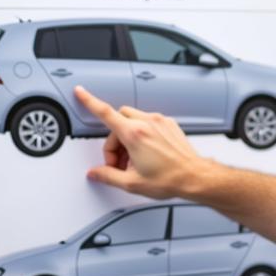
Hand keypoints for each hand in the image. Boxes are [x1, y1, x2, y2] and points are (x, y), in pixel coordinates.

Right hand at [73, 85, 210, 199]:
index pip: (105, 112)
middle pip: (118, 120)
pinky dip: (142, 134)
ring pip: (133, 119)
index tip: (81, 92)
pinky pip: (148, 122)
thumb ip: (108, 176)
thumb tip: (96, 173)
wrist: (194, 177)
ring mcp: (160, 122)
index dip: (89, 101)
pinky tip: (147, 152)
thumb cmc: (170, 179)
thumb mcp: (132, 183)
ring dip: (127, 136)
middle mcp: (147, 123)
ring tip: (134, 159)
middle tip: (119, 161)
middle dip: (114, 140)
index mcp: (135, 135)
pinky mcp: (169, 124)